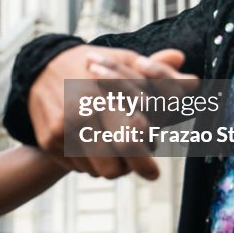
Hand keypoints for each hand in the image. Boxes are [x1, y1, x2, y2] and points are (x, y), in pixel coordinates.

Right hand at [29, 45, 190, 178]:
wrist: (39, 70)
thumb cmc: (93, 66)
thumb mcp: (125, 62)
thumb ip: (159, 74)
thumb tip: (194, 83)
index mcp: (104, 93)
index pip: (133, 137)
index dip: (147, 155)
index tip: (154, 166)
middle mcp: (80, 112)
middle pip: (116, 165)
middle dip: (136, 168)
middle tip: (144, 165)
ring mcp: (62, 129)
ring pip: (101, 171)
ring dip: (114, 165)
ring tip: (115, 146)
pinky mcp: (49, 141)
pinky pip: (80, 168)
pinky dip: (91, 162)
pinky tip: (91, 142)